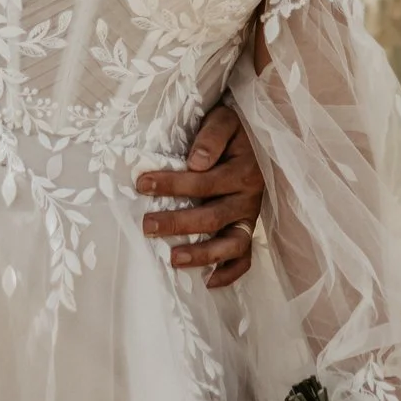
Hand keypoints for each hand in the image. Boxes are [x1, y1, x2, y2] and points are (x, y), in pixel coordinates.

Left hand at [136, 100, 263, 286]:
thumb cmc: (233, 130)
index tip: (142, 184)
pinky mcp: (249, 229)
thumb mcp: (225, 120)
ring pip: (231, 244)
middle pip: (213, 217)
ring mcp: (250, 217)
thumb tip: (196, 162)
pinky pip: (245, 257)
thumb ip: (212, 136)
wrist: (257, 137)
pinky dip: (230, 272)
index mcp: (242, 171)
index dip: (172, 184)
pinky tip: (208, 281)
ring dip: (203, 254)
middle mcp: (249, 198)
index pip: (204, 182)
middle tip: (147, 226)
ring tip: (174, 259)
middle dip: (178, 223)